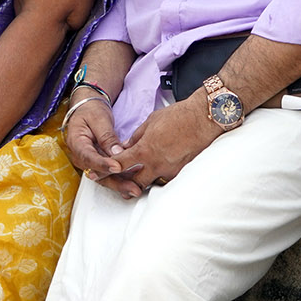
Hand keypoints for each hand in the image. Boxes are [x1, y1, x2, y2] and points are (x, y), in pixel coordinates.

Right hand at [63, 98, 140, 198]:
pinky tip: (136, 180)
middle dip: (116, 183)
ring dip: (121, 184)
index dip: (103, 164)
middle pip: (98, 174)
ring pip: (105, 178)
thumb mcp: (99, 119)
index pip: (89, 157)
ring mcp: (90, 162)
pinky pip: (110, 174)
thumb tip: (116, 152)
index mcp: (76, 143)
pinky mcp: (99, 164)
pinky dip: (123, 178)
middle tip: (133, 188)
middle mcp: (81, 156)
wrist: (87, 110)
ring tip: (137, 188)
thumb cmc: (91, 111)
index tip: (117, 167)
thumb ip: (107, 136)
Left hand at [108, 98, 223, 190]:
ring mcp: (170, 171)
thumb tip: (127, 147)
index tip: (96, 175)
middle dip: (123, 184)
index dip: (105, 171)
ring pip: (151, 182)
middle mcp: (156, 165)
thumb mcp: (150, 122)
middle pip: (133, 183)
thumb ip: (136, 137)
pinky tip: (158, 171)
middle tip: (117, 182)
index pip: (119, 165)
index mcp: (145, 150)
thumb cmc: (178, 116)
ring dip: (142, 181)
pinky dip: (159, 176)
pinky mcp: (182, 172)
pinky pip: (166, 179)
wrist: (204, 118)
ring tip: (137, 177)